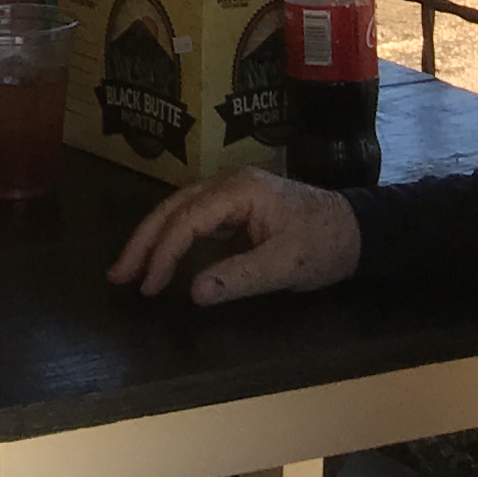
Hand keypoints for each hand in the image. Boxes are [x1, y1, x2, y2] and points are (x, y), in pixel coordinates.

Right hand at [110, 168, 360, 305]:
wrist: (359, 230)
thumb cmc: (325, 244)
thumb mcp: (286, 266)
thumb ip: (240, 278)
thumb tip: (194, 293)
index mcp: (239, 190)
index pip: (187, 220)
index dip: (163, 253)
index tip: (148, 287)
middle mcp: (229, 184)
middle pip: (173, 208)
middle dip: (143, 241)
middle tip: (118, 275)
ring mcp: (232, 193)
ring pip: (180, 212)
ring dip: (154, 239)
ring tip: (130, 270)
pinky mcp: (237, 207)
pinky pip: (195, 220)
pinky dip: (174, 240)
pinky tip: (162, 260)